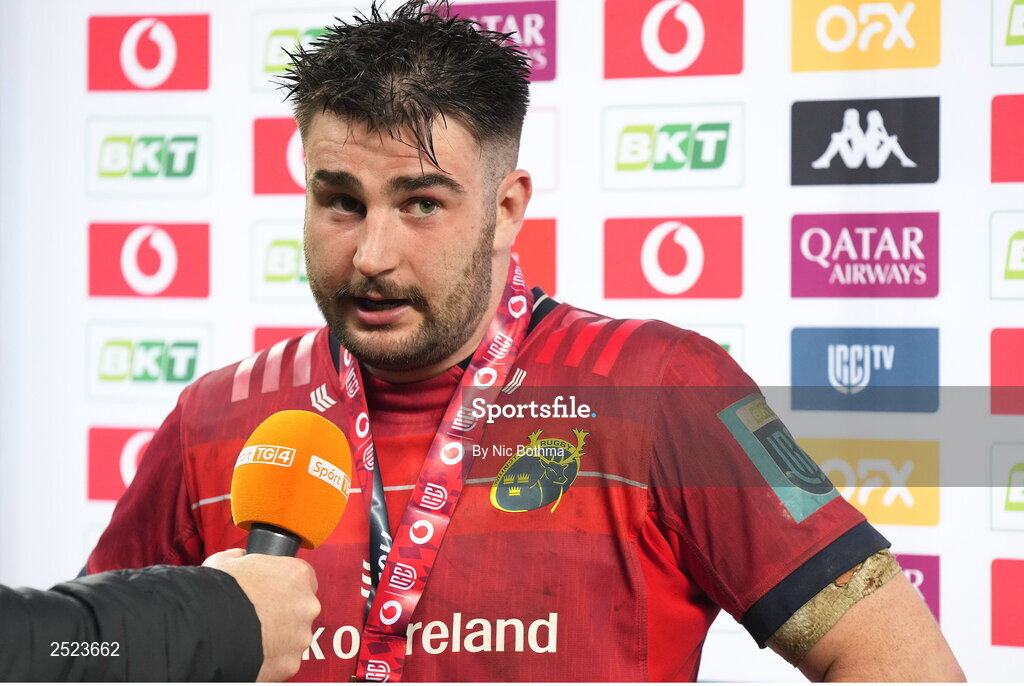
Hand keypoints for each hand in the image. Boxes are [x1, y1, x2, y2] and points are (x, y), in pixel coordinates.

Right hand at [203, 549, 319, 681]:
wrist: (207, 628)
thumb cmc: (219, 593)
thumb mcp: (227, 561)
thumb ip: (242, 558)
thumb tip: (240, 557)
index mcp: (297, 574)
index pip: (302, 578)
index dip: (284, 585)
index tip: (272, 591)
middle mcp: (307, 604)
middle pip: (300, 608)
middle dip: (283, 612)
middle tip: (258, 615)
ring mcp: (301, 635)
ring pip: (294, 636)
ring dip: (278, 636)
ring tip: (251, 635)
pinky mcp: (291, 662)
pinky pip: (284, 659)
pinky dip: (271, 657)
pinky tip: (252, 651)